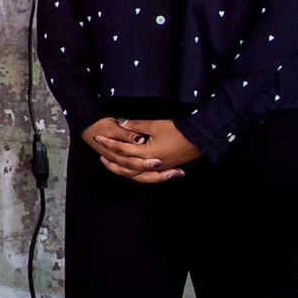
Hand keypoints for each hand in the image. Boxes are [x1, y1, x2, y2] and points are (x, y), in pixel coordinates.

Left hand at [83, 116, 198, 182]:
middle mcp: (151, 165)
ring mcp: (159, 168)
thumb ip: (136, 125)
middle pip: (126, 167)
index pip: (123, 150)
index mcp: (147, 154)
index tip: (98, 137)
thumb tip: (121, 122)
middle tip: (99, 155)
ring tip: (110, 164)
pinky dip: (135, 174)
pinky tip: (130, 170)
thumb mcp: (155, 125)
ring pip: (135, 174)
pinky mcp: (164, 168)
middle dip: (112, 161)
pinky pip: (145, 175)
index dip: (109, 143)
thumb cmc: (178, 131)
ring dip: (122, 170)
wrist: (199, 138)